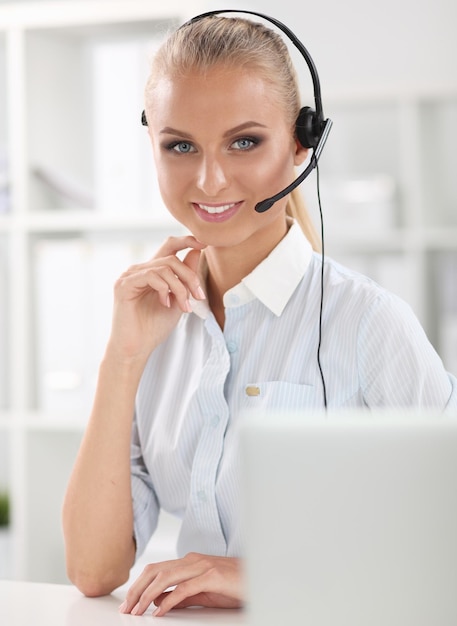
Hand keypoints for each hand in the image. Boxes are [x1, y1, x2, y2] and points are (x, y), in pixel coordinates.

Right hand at [106, 235, 205, 362]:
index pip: (169, 247)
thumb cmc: (154, 328)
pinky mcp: (124, 284)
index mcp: (152, 272)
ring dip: (180, 287)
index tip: (204, 243)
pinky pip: (151, 275)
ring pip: (165, 267)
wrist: (137, 349)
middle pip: (172, 259)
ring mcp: (130, 276)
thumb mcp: (178, 299)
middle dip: (190, 277)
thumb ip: (186, 277)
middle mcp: (139, 270)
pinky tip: (165, 304)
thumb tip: (197, 251)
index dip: (186, 241)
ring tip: (184, 306)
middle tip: (199, 297)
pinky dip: (164, 289)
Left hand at [118, 553, 243, 616]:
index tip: (129, 602)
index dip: (139, 585)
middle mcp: (193, 560)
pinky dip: (168, 600)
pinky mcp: (212, 576)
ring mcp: (202, 566)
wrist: (259, 579)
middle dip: (137, 590)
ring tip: (137, 611)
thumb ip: (181, 595)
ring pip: (165, 577)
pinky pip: (184, 589)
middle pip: (155, 571)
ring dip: (147, 595)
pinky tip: (159, 612)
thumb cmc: (234, 586)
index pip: (156, 569)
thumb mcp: (203, 592)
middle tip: (127, 608)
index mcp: (189, 562)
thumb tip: (158, 600)